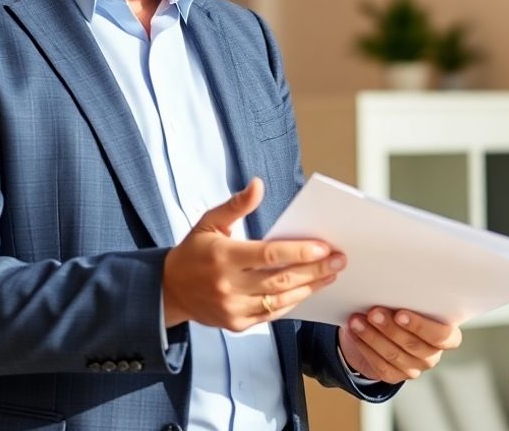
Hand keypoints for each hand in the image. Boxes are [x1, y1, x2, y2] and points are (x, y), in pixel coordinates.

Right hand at [163, 178, 345, 331]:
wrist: (168, 291)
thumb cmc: (193, 252)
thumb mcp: (209, 222)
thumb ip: (236, 205)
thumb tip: (258, 185)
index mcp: (223, 257)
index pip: (269, 255)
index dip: (299, 252)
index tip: (324, 247)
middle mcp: (229, 286)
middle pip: (281, 279)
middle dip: (315, 269)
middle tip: (339, 259)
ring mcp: (233, 308)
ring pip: (281, 300)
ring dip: (310, 287)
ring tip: (332, 274)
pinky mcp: (237, 324)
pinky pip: (273, 315)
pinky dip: (294, 302)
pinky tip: (309, 289)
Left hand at [338, 307, 461, 382]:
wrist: (383, 327)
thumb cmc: (402, 307)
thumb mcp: (410, 301)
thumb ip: (410, 298)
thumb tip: (393, 284)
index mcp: (446, 334)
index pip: (442, 335)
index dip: (421, 326)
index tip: (400, 313)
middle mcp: (432, 354)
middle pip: (413, 345)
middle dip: (390, 328)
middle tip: (373, 312)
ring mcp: (414, 367)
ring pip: (393, 355)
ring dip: (372, 336)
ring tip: (357, 321)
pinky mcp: (395, 376)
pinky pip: (380, 365)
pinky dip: (365, 347)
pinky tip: (355, 333)